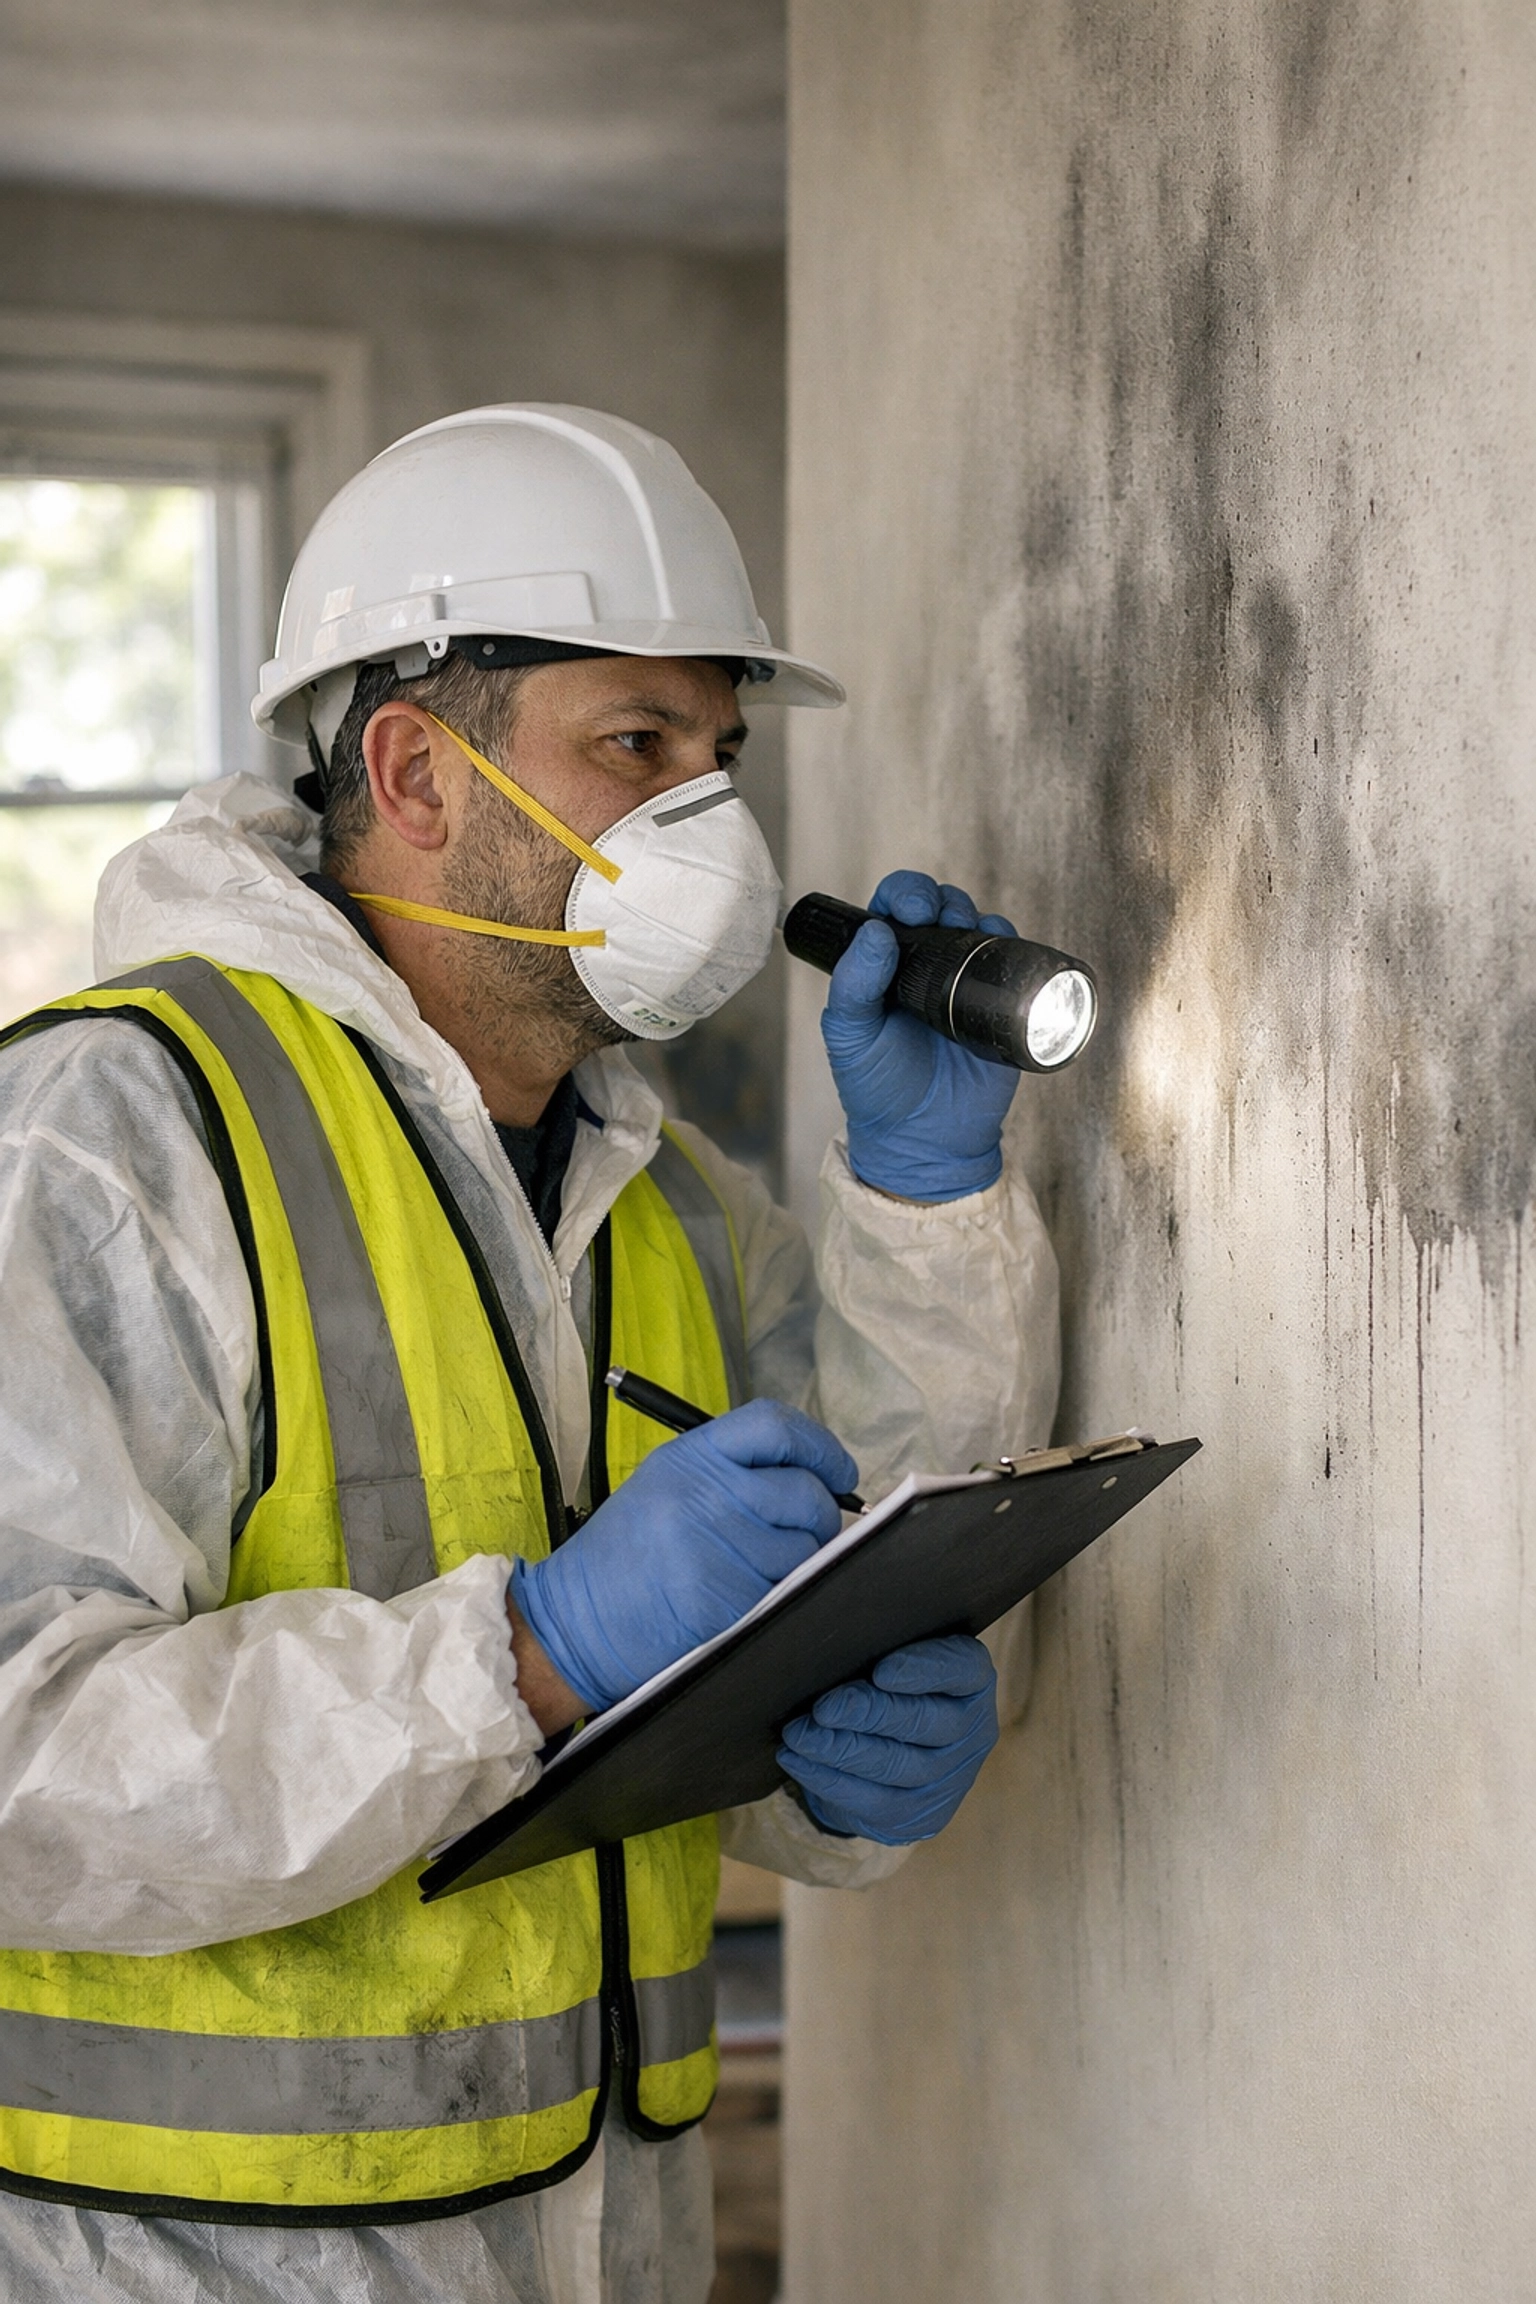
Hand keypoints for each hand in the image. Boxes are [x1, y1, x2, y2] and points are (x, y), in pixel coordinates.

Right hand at [512, 1400, 859, 1713]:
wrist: (574, 1621)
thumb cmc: (623, 1556)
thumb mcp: (664, 1486)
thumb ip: (731, 1471)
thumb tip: (811, 1477)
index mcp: (690, 1458)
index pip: (775, 1426)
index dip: (819, 1446)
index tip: (838, 1471)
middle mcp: (707, 1495)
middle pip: (806, 1490)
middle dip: (823, 1513)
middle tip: (811, 1531)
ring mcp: (719, 1549)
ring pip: (806, 1546)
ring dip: (804, 1560)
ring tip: (767, 1569)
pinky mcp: (727, 1600)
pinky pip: (787, 1589)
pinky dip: (783, 1594)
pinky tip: (753, 1598)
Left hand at [777, 1635, 998, 1843]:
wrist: (896, 1748)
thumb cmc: (887, 1680)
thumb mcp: (894, 1651)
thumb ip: (876, 1636)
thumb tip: (824, 1623)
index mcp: (971, 1680)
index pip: (959, 1669)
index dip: (922, 1670)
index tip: (880, 1671)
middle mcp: (970, 1730)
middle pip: (923, 1721)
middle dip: (868, 1714)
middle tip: (824, 1708)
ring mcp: (948, 1777)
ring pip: (894, 1764)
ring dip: (839, 1749)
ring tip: (798, 1733)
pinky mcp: (918, 1814)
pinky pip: (871, 1798)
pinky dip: (828, 1778)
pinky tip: (797, 1759)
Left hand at [821, 871, 1018, 1201]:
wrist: (924, 1140)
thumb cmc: (878, 1088)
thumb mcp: (850, 1036)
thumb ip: (853, 985)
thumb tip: (877, 932)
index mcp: (884, 965)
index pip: (894, 908)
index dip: (905, 895)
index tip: (909, 912)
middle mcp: (926, 966)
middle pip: (941, 907)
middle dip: (942, 899)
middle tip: (938, 918)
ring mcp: (967, 983)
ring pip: (978, 927)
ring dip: (977, 915)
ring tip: (969, 931)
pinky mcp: (1002, 1006)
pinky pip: (1015, 964)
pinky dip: (1013, 946)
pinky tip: (1004, 948)